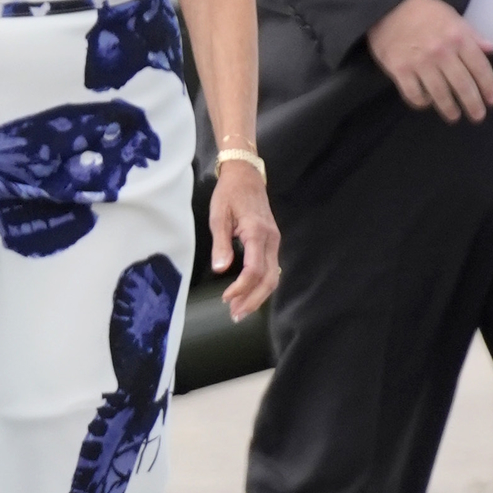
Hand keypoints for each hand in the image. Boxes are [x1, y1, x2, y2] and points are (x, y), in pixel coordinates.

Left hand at [206, 161, 281, 320]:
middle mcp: (271, 240)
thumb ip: (220, 244)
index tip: (226, 298)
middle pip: (268, 278)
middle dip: (253, 299)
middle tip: (235, 315)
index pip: (254, 269)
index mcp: (257, 233)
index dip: (242, 287)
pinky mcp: (271, 242)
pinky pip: (270, 268)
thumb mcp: (218, 216)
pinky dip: (261, 284)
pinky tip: (248, 293)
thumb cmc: (229, 194)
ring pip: (272, 276)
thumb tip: (220, 269)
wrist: (246, 177)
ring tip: (240, 310)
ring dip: (258, 295)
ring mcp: (274, 241)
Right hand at [368, 0, 492, 121]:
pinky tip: (426, 103)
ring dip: (449, 108)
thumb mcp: (453, 16)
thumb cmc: (423, 11)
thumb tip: (491, 49)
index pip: (480, 68)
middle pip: (462, 85)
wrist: (386, 7)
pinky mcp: (399, 69)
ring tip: (454, 117)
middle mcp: (442, 52)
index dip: (488, 88)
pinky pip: (413, 93)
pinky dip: (422, 102)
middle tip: (477, 116)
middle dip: (473, 104)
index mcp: (458, 38)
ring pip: (439, 93)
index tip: (492, 101)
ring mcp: (419, 62)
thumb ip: (472, 35)